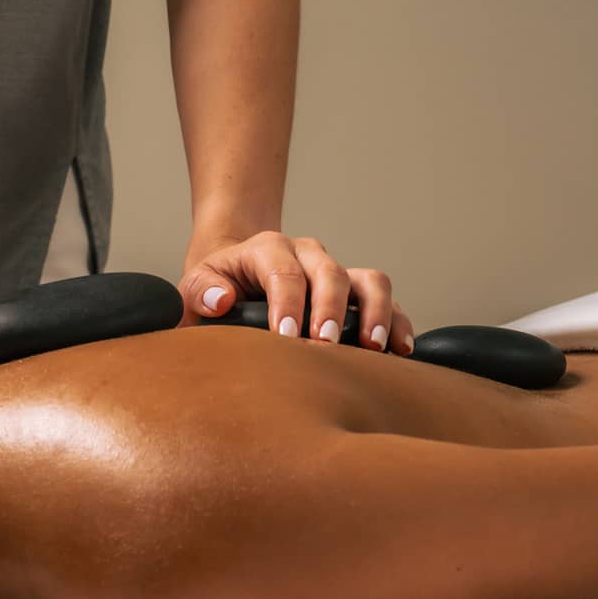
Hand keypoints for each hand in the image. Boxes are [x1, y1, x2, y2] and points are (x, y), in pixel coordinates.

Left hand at [179, 231, 415, 354]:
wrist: (236, 274)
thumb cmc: (216, 286)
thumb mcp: (197, 285)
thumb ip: (200, 291)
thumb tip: (221, 299)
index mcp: (267, 249)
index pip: (283, 272)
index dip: (287, 304)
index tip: (287, 337)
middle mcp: (307, 254)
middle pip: (330, 273)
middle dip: (330, 310)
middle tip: (326, 345)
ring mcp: (335, 271)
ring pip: (369, 280)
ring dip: (375, 313)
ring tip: (373, 348)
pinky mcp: (356, 292)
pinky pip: (385, 300)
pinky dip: (397, 322)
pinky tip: (400, 350)